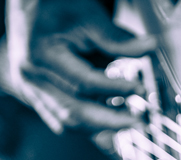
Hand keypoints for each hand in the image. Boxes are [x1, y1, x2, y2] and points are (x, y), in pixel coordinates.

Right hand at [6, 0, 156, 133]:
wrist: (31, 7)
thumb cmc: (56, 8)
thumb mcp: (90, 18)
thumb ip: (119, 39)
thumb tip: (149, 47)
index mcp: (42, 54)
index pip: (84, 82)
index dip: (115, 88)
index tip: (139, 89)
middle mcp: (32, 76)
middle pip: (72, 111)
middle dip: (109, 121)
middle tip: (137, 122)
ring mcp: (31, 89)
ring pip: (65, 121)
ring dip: (98, 126)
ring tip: (126, 120)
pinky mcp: (36, 97)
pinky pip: (60, 119)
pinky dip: (86, 123)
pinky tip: (108, 119)